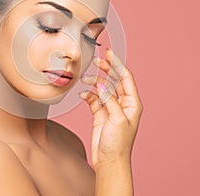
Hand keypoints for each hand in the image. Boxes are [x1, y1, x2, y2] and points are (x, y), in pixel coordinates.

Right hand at [79, 48, 142, 169]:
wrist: (108, 161)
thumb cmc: (118, 144)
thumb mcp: (117, 119)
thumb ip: (109, 99)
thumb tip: (101, 85)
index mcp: (132, 103)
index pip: (125, 77)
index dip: (117, 64)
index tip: (109, 53)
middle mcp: (122, 103)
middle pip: (114, 80)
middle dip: (105, 69)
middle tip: (96, 60)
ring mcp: (110, 107)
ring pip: (102, 88)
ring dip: (93, 83)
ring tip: (84, 80)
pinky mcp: (100, 113)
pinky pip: (93, 98)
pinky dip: (87, 95)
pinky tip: (82, 95)